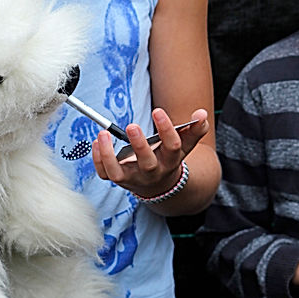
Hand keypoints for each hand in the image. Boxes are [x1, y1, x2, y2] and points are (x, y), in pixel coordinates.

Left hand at [91, 107, 208, 198]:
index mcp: (170, 161)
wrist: (159, 186)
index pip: (172, 147)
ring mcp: (133, 178)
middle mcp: (152, 172)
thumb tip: (202, 114)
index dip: (167, 129)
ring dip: (108, 155)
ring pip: (118, 173)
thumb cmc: (169, 158)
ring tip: (103, 135)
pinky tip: (96, 142)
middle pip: (147, 163)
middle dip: (139, 145)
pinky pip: (104, 173)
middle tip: (132, 126)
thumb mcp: (184, 146)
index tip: (158, 111)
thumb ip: (194, 130)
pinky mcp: (118, 179)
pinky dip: (97, 159)